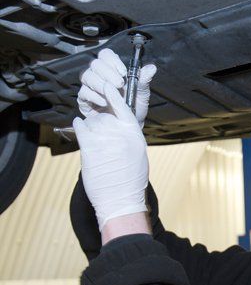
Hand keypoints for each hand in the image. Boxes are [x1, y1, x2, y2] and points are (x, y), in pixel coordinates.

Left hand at [73, 83, 148, 230]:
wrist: (121, 199)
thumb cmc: (131, 179)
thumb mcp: (138, 153)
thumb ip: (128, 136)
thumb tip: (118, 125)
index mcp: (134, 134)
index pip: (123, 107)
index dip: (114, 95)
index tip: (109, 86)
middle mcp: (119, 133)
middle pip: (104, 115)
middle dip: (100, 123)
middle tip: (103, 139)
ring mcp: (104, 139)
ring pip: (91, 122)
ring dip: (90, 129)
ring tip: (95, 144)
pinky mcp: (89, 147)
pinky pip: (81, 128)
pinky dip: (79, 127)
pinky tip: (80, 129)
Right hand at [78, 48, 156, 127]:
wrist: (128, 125)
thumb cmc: (134, 107)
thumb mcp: (141, 94)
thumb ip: (144, 80)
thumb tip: (152, 68)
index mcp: (113, 70)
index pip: (106, 55)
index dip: (113, 60)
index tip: (123, 72)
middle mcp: (99, 75)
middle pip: (95, 64)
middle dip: (108, 73)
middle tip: (120, 85)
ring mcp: (90, 87)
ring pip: (87, 76)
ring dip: (100, 84)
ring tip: (112, 95)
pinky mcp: (84, 100)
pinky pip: (84, 93)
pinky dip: (94, 97)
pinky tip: (105, 102)